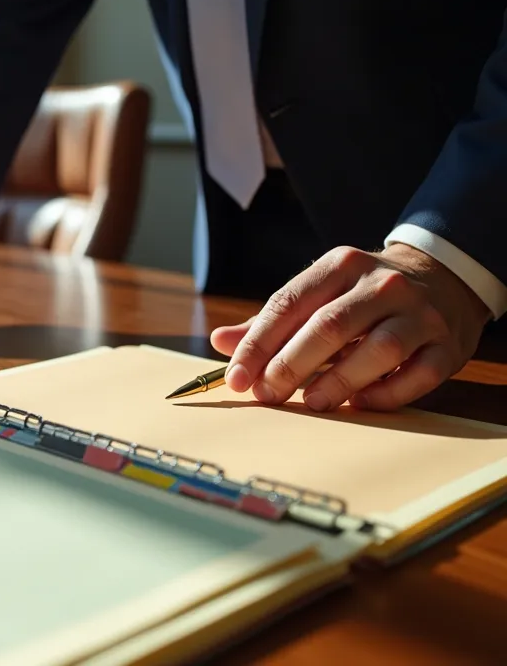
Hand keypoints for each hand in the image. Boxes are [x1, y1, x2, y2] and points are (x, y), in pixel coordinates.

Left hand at [210, 244, 490, 411]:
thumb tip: (220, 341)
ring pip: (379, 350)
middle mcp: (382, 284)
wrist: (445, 277)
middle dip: (291, 365)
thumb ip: (272, 320)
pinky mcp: (449, 345)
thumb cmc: (363, 294)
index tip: (237, 377)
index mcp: (340, 265)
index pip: (290, 303)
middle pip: (330, 326)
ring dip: (339, 381)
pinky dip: (388, 394)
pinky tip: (361, 405)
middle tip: (267, 395)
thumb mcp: (319, 292)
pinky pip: (419, 375)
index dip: (258, 343)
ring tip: (312, 403)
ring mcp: (420, 314)